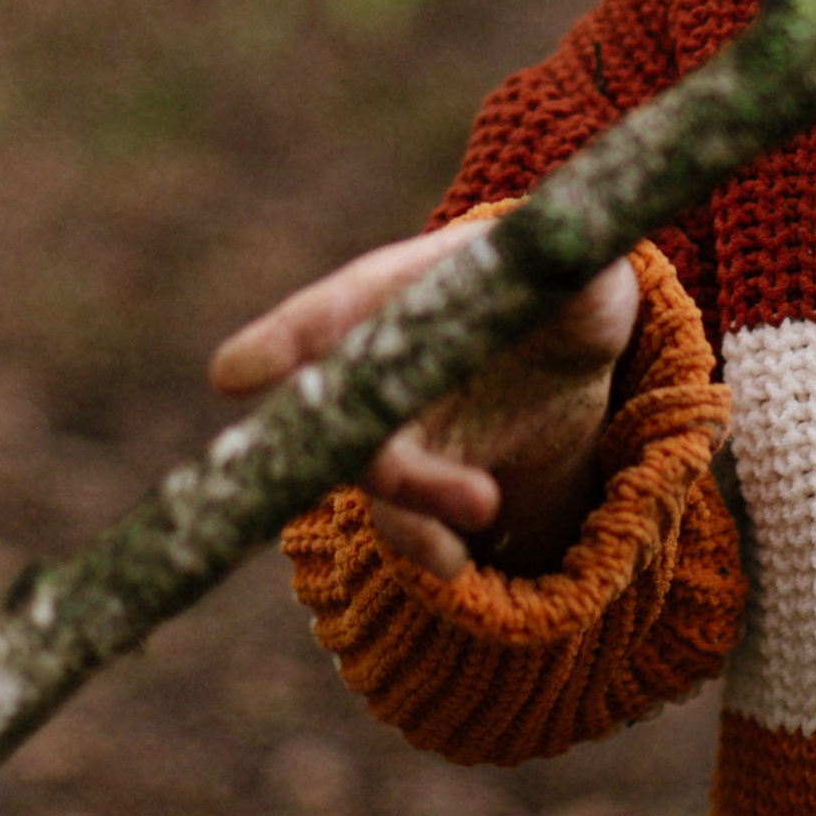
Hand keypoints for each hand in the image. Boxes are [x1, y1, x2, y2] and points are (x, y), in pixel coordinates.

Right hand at [209, 215, 640, 579]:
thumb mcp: (580, 266)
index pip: (337, 309)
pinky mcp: (415, 477)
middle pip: (344, 406)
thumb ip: (573, 259)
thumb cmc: (559, 282)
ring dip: (414, 502)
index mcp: (400, 286)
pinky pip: (398, 521)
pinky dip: (421, 544)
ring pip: (370, 471)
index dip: (288, 339)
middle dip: (377, 445)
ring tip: (485, 507)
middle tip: (458, 475)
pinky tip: (456, 563)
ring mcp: (389, 423)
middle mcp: (373, 357)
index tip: (235, 374)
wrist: (567, 341)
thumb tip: (573, 252)